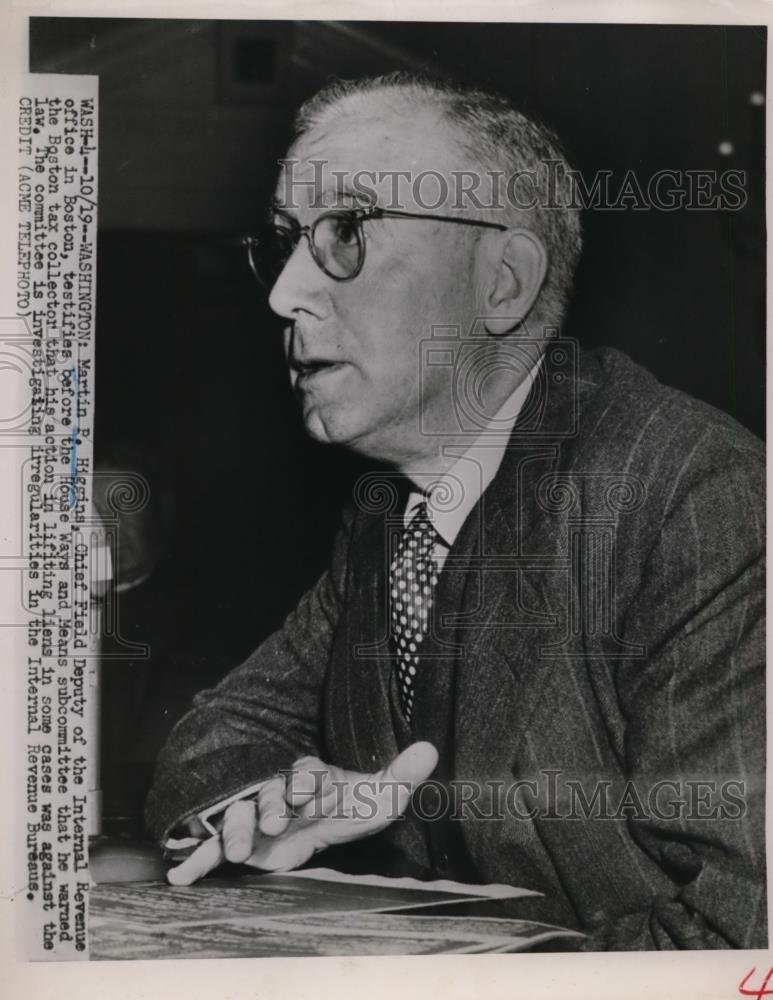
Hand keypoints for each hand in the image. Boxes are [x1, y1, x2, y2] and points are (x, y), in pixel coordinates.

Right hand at [167, 741, 438, 884]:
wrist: (326, 822)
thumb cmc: (350, 806)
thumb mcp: (377, 796)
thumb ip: (401, 775)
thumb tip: (431, 748)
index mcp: (309, 776)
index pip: (305, 774)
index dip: (308, 784)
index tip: (314, 796)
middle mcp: (277, 791)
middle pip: (267, 793)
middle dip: (269, 805)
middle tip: (277, 820)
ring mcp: (256, 817)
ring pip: (239, 817)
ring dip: (236, 830)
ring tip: (236, 849)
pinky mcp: (243, 845)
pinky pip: (214, 849)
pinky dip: (196, 860)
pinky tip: (179, 875)